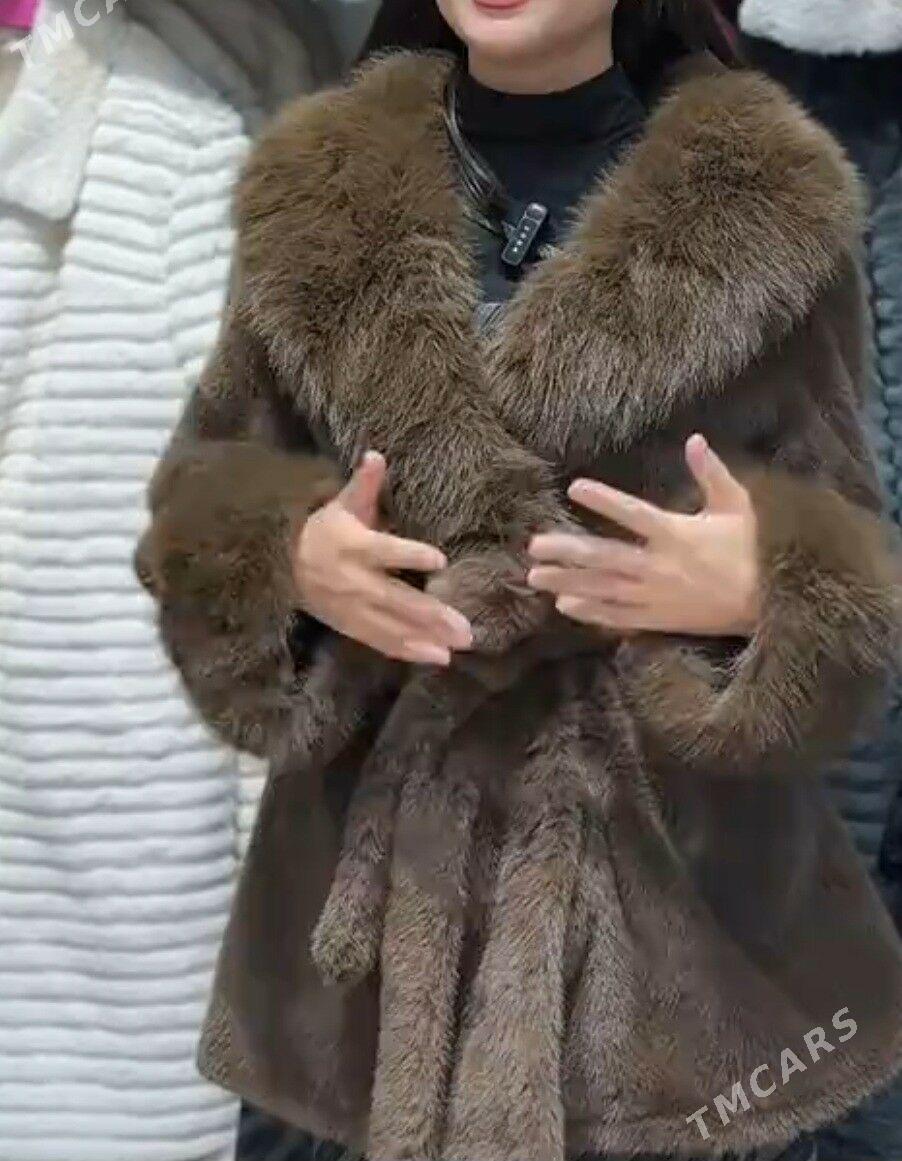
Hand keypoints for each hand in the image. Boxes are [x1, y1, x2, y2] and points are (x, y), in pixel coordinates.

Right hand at [294, 451, 472, 664]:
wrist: (283, 565)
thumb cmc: (325, 530)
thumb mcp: (342, 504)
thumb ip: (364, 484)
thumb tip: (376, 455)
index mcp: (355, 545)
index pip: (386, 551)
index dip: (410, 554)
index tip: (440, 560)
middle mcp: (355, 580)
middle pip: (396, 599)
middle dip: (431, 615)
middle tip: (465, 628)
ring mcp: (354, 608)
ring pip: (393, 626)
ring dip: (427, 638)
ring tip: (459, 646)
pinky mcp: (352, 627)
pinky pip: (382, 642)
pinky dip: (409, 651)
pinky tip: (437, 658)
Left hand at [527, 435, 759, 636]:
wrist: (773, 604)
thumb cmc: (756, 549)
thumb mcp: (738, 506)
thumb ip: (712, 474)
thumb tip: (695, 440)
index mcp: (677, 534)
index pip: (632, 514)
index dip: (603, 500)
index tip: (573, 487)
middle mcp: (660, 566)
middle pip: (604, 557)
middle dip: (567, 552)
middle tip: (534, 547)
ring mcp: (657, 596)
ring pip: (603, 589)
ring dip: (568, 583)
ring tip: (535, 578)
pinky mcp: (660, 619)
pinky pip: (619, 617)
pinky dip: (591, 612)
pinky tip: (565, 607)